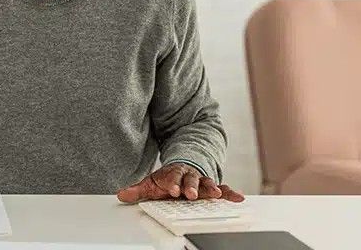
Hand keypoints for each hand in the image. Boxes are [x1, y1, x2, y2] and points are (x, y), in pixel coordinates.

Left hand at [116, 163, 244, 203]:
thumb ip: (138, 189)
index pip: (173, 178)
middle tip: (191, 194)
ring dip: (212, 188)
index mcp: (175, 174)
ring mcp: (202, 180)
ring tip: (217, 193)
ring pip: (208, 183)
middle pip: (191, 180)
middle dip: (192, 187)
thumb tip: (121, 195)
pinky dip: (231, 192)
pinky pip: (223, 189)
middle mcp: (190, 176)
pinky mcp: (212, 186)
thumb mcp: (152, 182)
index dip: (173, 183)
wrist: (185, 163)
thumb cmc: (169, 178)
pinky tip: (238, 197)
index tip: (172, 190)